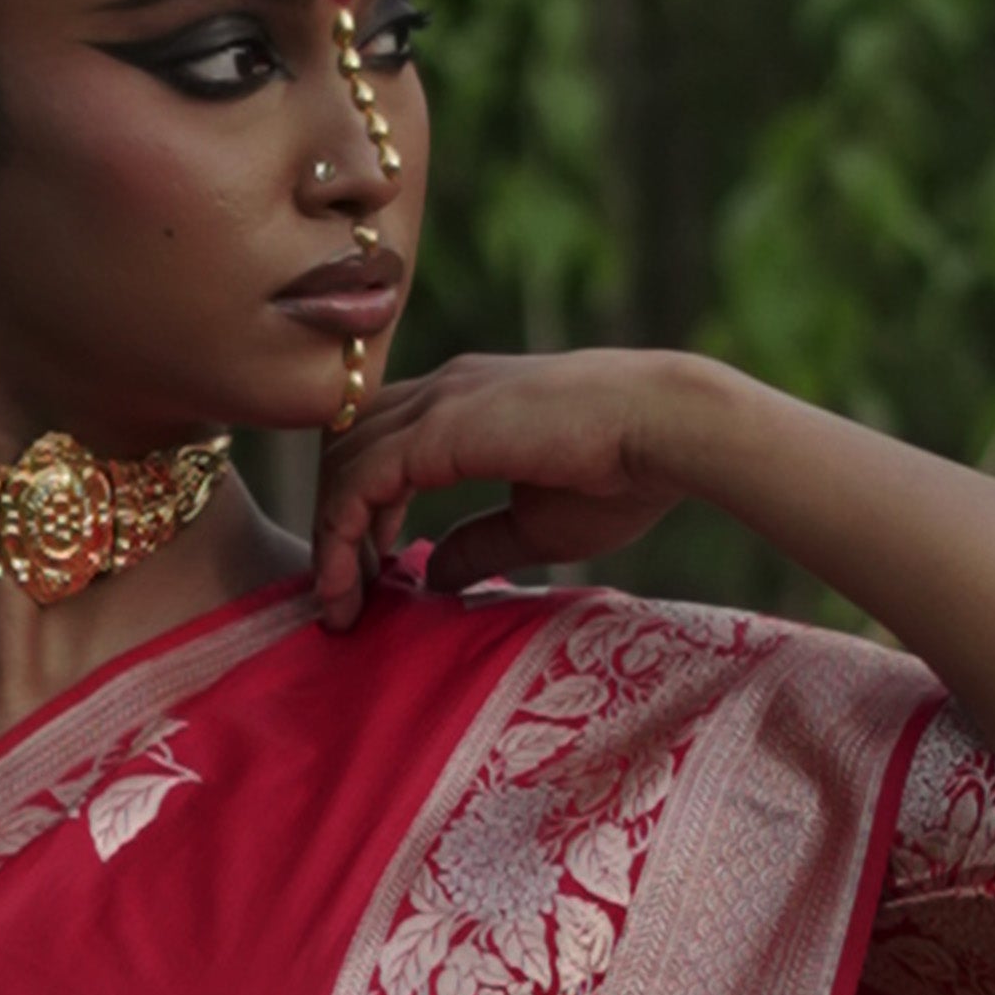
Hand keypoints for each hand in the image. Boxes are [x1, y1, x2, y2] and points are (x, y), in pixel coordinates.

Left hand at [312, 349, 702, 631]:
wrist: (664, 430)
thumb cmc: (622, 474)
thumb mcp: (533, 526)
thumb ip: (477, 544)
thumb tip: (432, 574)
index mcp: (462, 405)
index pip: (377, 447)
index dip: (361, 511)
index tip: (371, 577)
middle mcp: (439, 392)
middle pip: (345, 449)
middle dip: (334, 524)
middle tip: (342, 596)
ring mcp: (435, 403)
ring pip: (340, 463)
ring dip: (330, 537)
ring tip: (340, 603)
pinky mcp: (435, 429)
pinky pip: (356, 481)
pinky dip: (341, 534)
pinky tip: (351, 583)